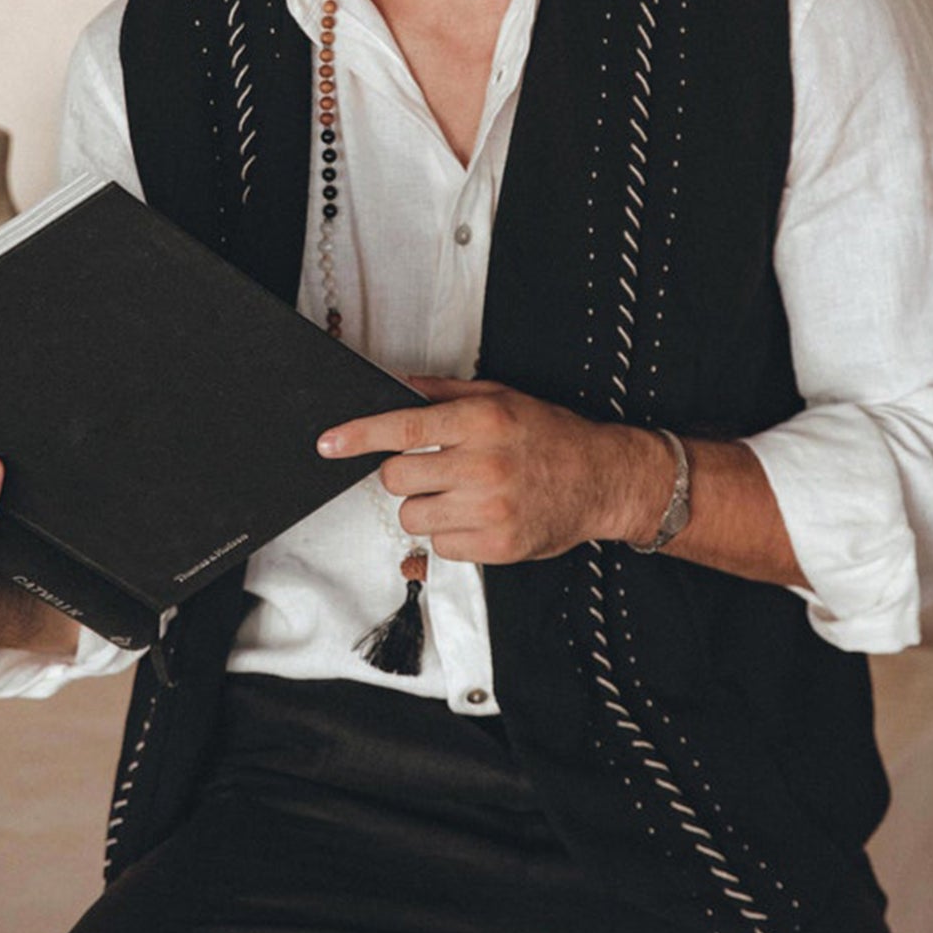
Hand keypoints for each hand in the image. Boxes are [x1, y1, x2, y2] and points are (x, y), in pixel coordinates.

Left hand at [317, 376, 665, 563]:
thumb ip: (446, 392)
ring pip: (413, 517)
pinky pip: (440, 548)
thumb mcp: (502, 397)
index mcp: (481, 422)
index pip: (404, 428)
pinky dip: (450, 535)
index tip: (329, 443)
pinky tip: (477, 517)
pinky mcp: (497, 546)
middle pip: (397, 479)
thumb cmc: (551, 436)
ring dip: (425, 508)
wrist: (603, 480)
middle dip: (403, 476)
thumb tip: (398, 384)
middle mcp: (483, 465)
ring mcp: (490, 510)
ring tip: (459, 495)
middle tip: (431, 471)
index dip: (359, 435)